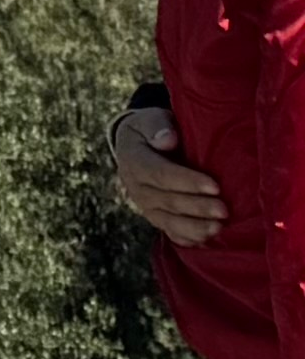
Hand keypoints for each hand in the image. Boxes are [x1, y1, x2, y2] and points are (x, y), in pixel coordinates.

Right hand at [115, 100, 227, 246]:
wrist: (139, 146)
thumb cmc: (154, 129)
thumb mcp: (151, 118)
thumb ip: (158, 125)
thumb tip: (168, 140)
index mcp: (133, 160)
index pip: (160, 174)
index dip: (187, 182)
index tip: (215, 186)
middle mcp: (136, 187)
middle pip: (167, 201)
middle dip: (197, 207)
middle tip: (224, 210)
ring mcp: (146, 206)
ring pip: (169, 222)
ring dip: (195, 227)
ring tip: (219, 228)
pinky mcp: (157, 219)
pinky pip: (171, 233)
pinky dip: (188, 239)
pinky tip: (207, 240)